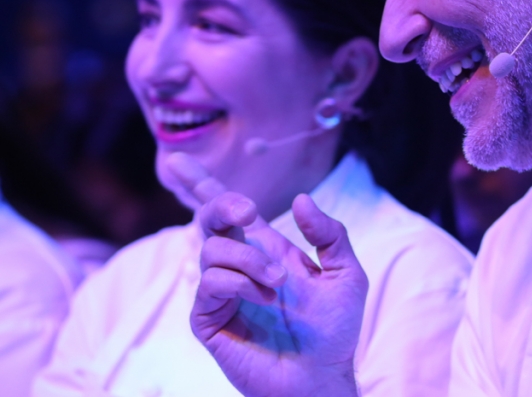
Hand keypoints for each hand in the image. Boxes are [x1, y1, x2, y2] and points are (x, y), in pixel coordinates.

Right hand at [166, 153, 368, 396]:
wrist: (322, 376)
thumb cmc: (335, 330)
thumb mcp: (346, 275)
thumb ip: (330, 234)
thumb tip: (299, 199)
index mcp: (266, 250)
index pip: (228, 213)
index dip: (201, 185)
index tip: (179, 162)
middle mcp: (238, 267)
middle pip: (208, 220)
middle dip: (220, 203)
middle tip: (249, 211)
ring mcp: (221, 293)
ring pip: (212, 250)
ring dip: (248, 259)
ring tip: (277, 284)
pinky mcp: (209, 320)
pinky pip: (209, 283)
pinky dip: (238, 283)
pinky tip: (262, 299)